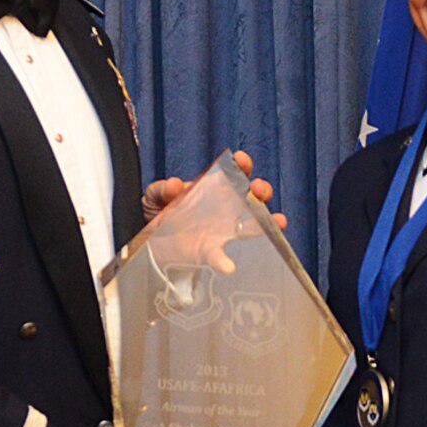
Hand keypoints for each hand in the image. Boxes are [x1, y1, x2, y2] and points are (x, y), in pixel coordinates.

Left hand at [142, 150, 288, 271]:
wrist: (150, 243)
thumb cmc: (160, 214)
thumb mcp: (155, 196)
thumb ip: (162, 189)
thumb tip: (175, 185)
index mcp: (214, 190)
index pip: (235, 174)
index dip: (243, 166)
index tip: (243, 161)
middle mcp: (226, 210)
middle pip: (253, 197)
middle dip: (262, 190)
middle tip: (259, 189)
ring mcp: (223, 232)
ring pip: (254, 225)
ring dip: (269, 222)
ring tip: (277, 222)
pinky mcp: (212, 253)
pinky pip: (222, 257)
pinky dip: (225, 262)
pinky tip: (228, 266)